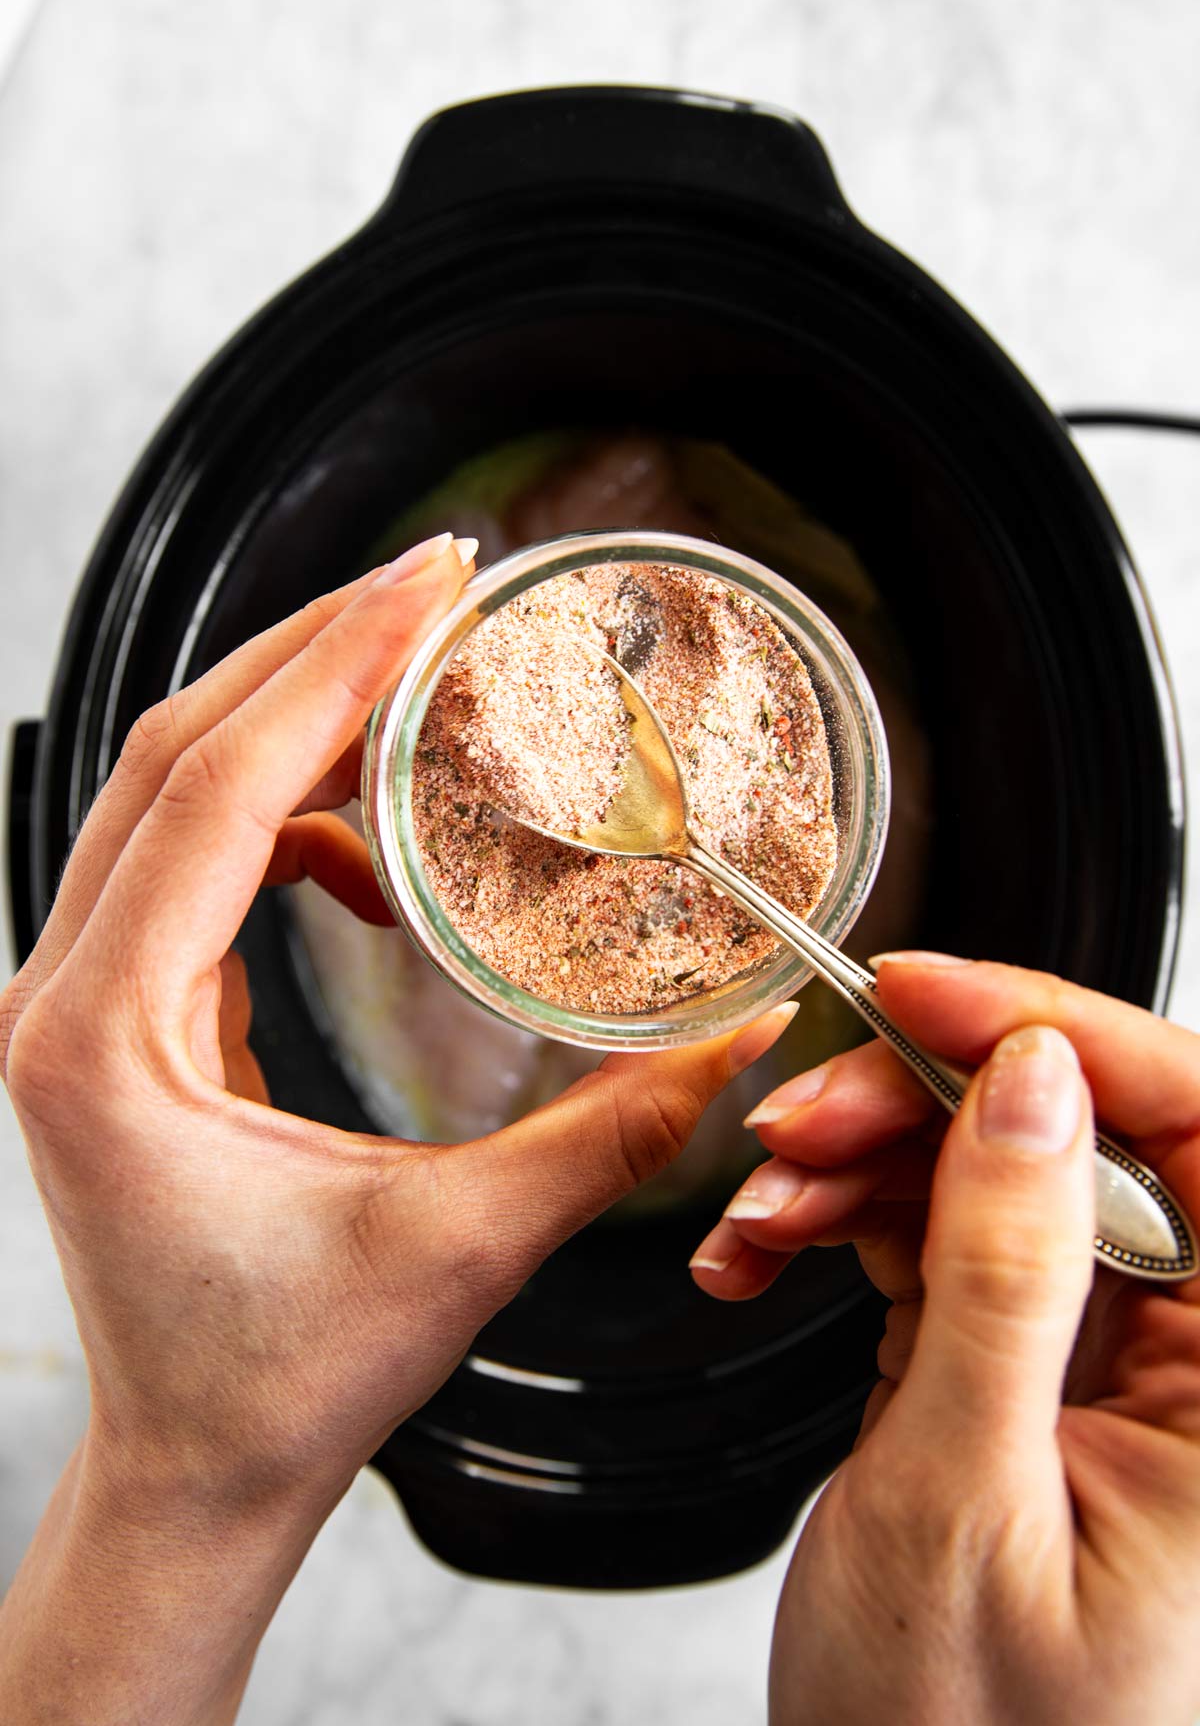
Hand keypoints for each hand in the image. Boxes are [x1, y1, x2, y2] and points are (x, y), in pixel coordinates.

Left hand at [0, 531, 794, 1725]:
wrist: (194, 1469)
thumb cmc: (285, 1382)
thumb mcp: (465, 1247)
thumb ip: (614, 1130)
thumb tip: (746, 1034)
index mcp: (106, 1038)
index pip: (213, 793)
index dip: (329, 672)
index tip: (426, 585)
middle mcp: (62, 998)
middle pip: (171, 754)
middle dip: (310, 655)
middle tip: (432, 582)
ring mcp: (79, 999)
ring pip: (169, 791)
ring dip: (291, 718)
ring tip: (412, 677)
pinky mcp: (119, 1013)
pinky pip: (191, 857)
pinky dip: (284, 816)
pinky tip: (370, 854)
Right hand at [691, 955, 1199, 1725]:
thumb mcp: (966, 1502)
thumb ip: (1011, 1277)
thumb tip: (1034, 1083)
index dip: (1072, 1032)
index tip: (932, 992)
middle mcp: (1195, 1367)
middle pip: (1084, 1136)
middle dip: (926, 1099)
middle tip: (801, 1112)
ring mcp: (1105, 1361)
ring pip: (1000, 1172)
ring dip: (866, 1160)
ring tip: (761, 1202)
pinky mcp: (1020, 1366)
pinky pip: (947, 1236)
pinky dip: (849, 1218)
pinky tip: (772, 1241)